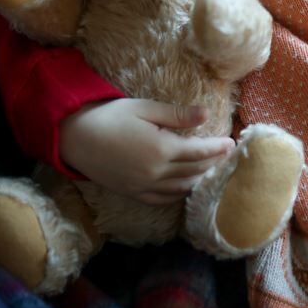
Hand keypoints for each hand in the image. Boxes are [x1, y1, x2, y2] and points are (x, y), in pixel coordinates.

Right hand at [59, 98, 233, 204]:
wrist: (76, 137)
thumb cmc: (112, 117)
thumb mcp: (146, 109)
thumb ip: (177, 115)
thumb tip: (206, 113)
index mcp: (161, 149)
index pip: (199, 152)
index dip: (217, 149)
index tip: (231, 144)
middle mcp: (155, 172)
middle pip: (194, 171)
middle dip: (213, 164)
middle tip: (228, 157)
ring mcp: (143, 186)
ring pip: (181, 188)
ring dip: (200, 180)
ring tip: (214, 171)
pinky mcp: (132, 193)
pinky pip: (163, 198)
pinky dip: (179, 194)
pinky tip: (187, 187)